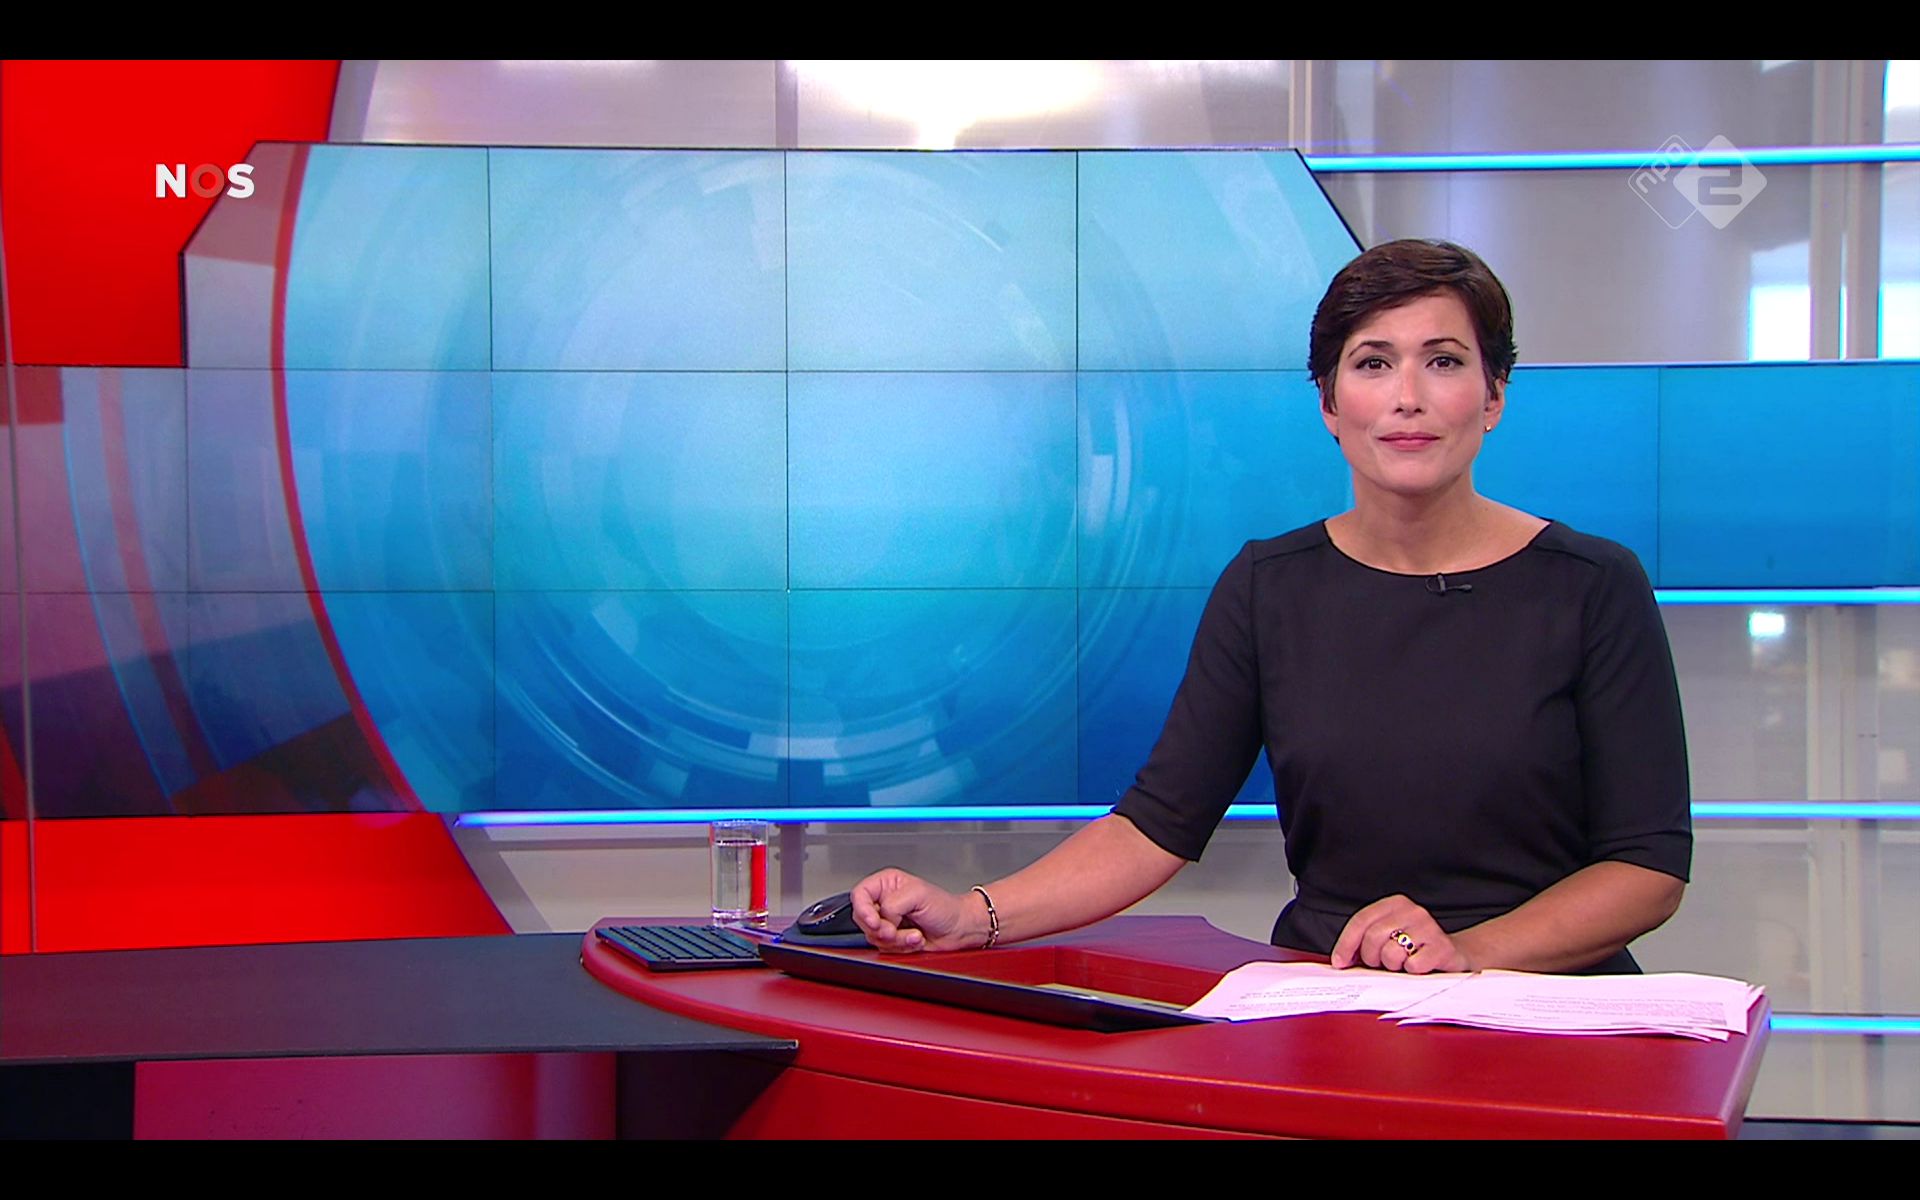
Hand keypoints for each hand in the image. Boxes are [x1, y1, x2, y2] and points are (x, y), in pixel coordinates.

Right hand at [849, 868, 986, 953]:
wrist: (959, 929)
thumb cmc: (945, 907)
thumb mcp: (918, 894)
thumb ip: (893, 904)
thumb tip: (883, 919)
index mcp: (887, 884)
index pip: (860, 895)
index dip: (863, 909)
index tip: (874, 921)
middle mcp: (885, 902)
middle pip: (862, 919)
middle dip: (882, 929)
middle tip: (895, 930)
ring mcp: (889, 922)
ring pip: (874, 937)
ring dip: (897, 939)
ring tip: (915, 933)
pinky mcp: (894, 939)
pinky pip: (886, 948)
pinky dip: (902, 946)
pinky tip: (917, 939)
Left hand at [1330, 894, 1471, 973]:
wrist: (1454, 957)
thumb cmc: (1414, 950)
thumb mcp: (1387, 939)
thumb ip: (1364, 943)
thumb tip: (1338, 960)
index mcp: (1395, 904)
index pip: (1361, 920)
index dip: (1346, 943)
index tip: (1340, 962)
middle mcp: (1412, 911)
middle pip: (1373, 937)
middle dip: (1371, 958)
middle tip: (1381, 964)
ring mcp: (1429, 927)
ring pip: (1391, 953)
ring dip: (1393, 966)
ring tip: (1403, 964)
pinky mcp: (1442, 948)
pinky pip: (1413, 966)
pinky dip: (1412, 973)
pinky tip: (1420, 967)